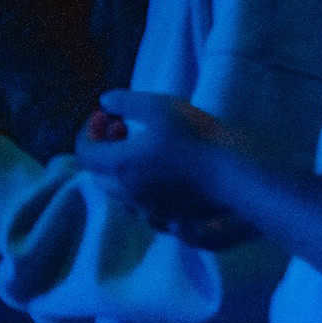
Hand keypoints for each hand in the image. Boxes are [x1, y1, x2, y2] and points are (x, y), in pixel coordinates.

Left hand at [76, 90, 237, 227]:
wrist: (236, 178)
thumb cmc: (198, 138)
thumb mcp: (160, 106)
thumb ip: (126, 102)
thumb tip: (105, 103)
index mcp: (121, 166)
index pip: (85, 153)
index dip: (88, 131)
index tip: (106, 116)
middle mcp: (129, 193)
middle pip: (98, 174)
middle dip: (103, 148)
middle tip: (122, 127)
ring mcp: (149, 211)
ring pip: (119, 192)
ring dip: (121, 168)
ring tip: (144, 148)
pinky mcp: (170, 220)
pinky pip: (141, 205)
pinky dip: (139, 185)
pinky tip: (161, 172)